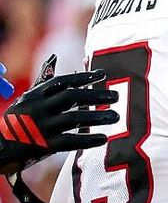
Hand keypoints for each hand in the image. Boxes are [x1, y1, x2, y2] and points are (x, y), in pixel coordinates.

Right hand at [0, 60, 117, 174]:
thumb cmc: (17, 120)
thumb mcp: (27, 98)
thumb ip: (44, 80)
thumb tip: (55, 58)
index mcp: (34, 95)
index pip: (62, 82)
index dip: (83, 77)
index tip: (102, 74)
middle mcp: (38, 108)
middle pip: (71, 97)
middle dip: (95, 96)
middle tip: (115, 96)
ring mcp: (41, 127)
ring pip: (73, 119)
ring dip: (97, 117)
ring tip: (115, 116)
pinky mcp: (44, 145)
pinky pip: (70, 141)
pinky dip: (88, 140)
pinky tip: (103, 138)